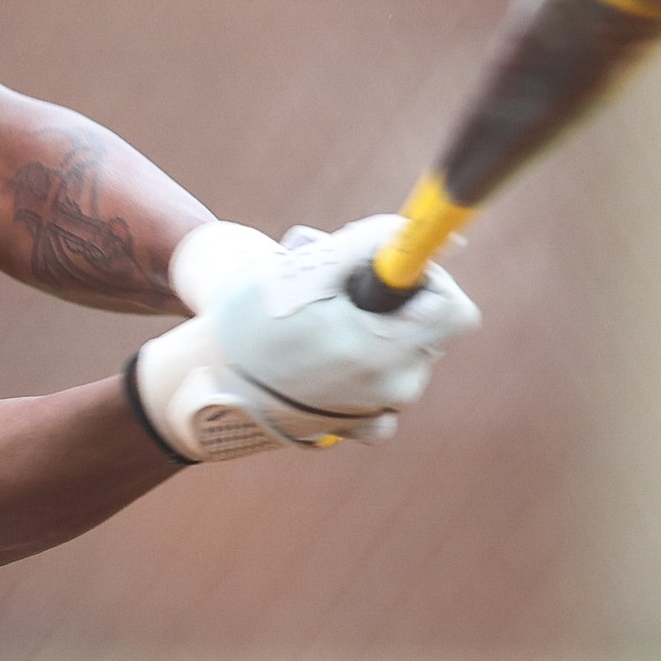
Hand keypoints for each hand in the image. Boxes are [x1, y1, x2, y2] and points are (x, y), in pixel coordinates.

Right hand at [126, 216, 478, 461]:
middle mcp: (393, 389)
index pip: (456, 310)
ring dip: (371, 330)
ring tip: (315, 322)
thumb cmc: (250, 321)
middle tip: (336, 291)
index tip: (391, 268)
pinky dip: (362, 366)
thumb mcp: (305, 268)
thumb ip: (368, 244)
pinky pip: (383, 387)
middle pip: (427, 328)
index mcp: (386, 351)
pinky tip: (322, 358)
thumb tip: (412, 233)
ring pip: (403, 353)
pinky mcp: (358, 428)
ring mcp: (376, 413)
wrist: (204, 386)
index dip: (431, 279)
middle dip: (390, 300)